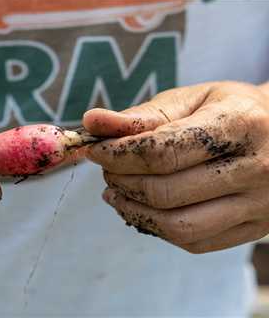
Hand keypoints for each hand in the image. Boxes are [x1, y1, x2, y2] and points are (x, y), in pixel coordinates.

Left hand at [83, 81, 268, 253]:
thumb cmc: (229, 111)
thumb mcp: (192, 100)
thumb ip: (141, 115)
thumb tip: (91, 122)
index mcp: (239, 124)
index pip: (161, 151)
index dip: (117, 155)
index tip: (94, 150)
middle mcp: (254, 169)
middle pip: (165, 191)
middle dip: (121, 181)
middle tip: (106, 169)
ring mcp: (258, 205)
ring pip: (177, 226)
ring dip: (132, 210)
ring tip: (114, 191)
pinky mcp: (252, 229)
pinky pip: (193, 242)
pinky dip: (155, 228)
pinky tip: (139, 208)